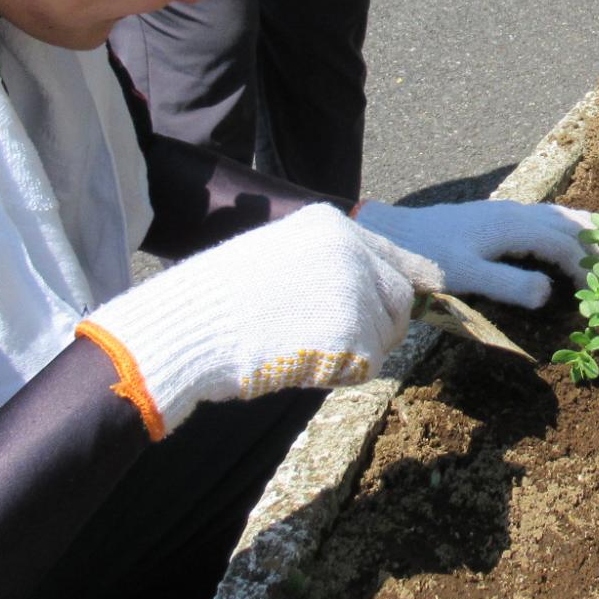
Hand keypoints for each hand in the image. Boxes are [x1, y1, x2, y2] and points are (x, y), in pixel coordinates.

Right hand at [78, 205, 439, 435]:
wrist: (189, 327)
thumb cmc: (220, 299)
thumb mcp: (278, 254)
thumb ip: (328, 263)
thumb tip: (373, 289)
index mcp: (331, 224)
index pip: (393, 255)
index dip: (400, 283)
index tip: (410, 300)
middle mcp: (352, 250)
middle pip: (399, 296)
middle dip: (381, 324)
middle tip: (343, 344)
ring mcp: (356, 291)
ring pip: (385, 335)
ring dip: (357, 351)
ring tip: (305, 347)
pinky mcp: (354, 334)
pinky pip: (367, 366)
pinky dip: (341, 374)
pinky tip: (302, 363)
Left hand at [354, 200, 594, 308]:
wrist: (392, 235)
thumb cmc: (428, 259)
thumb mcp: (468, 276)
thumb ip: (510, 284)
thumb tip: (550, 292)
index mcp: (514, 226)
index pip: (563, 245)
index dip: (585, 267)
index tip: (597, 291)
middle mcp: (514, 213)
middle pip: (565, 223)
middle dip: (592, 242)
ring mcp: (503, 211)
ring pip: (553, 215)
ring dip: (578, 230)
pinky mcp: (493, 216)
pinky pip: (540, 217)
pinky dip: (560, 226)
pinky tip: (555, 237)